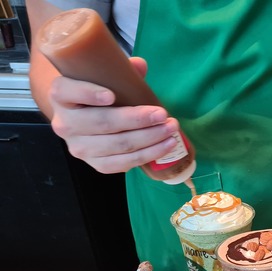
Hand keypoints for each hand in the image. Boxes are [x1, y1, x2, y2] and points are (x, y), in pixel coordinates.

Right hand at [46, 57, 180, 173]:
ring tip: (171, 130)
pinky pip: (121, 164)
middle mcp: (64, 123)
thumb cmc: (98, 90)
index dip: (88, 94)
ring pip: (116, 145)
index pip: (66, 91)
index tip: (111, 95)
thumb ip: (120, 70)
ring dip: (149, 139)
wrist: (84, 117)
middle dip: (137, 120)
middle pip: (102, 123)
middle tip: (162, 114)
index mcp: (60, 95)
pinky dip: (147, 155)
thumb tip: (140, 65)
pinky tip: (165, 145)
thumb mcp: (103, 76)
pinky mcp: (94, 164)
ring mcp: (78, 147)